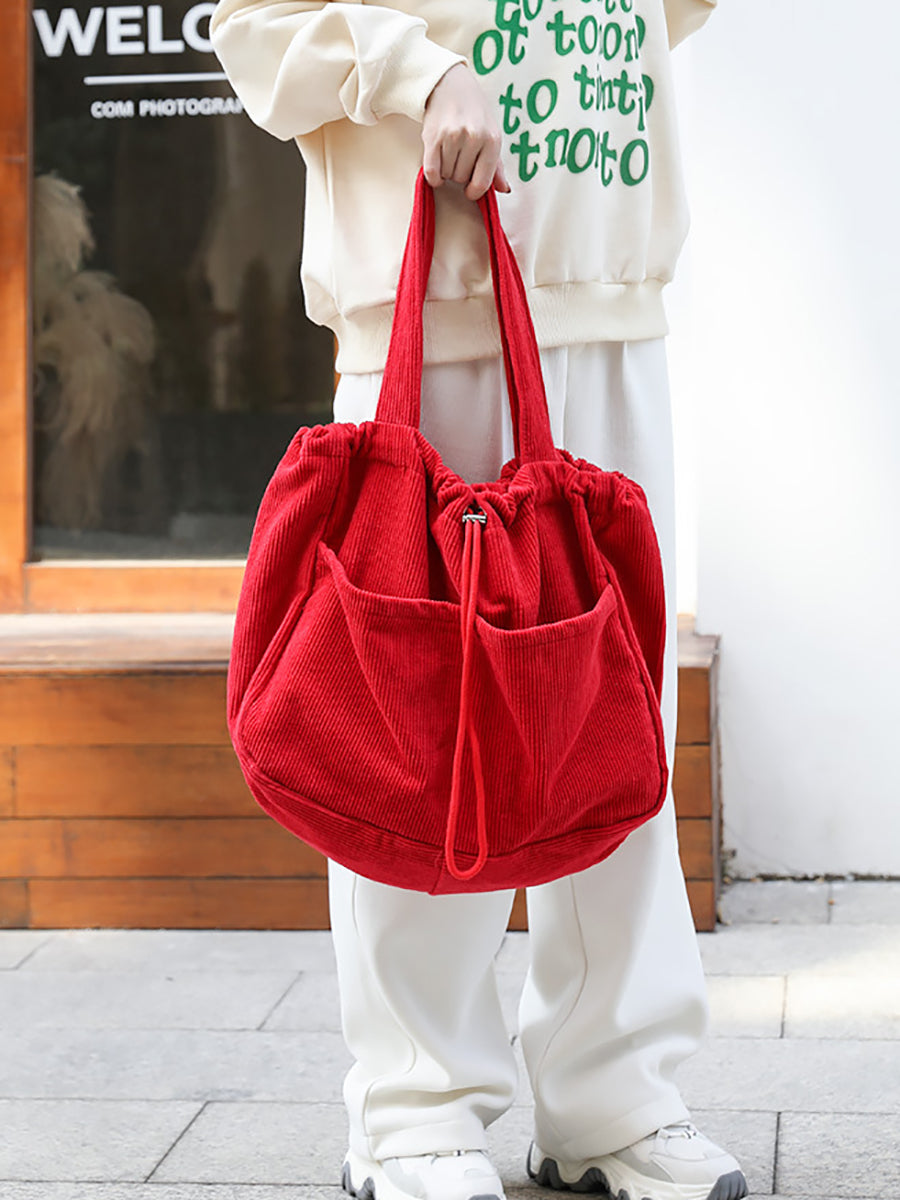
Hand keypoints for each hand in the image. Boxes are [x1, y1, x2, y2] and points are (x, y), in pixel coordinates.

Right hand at [422, 64, 510, 200]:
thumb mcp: (491, 134)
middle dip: (459, 173)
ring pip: (447, 175)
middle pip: (461, 179)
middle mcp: (473, 137)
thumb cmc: (474, 113)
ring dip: (446, 170)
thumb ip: (497, 166)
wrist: (450, 84)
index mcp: (492, 140)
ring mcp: (452, 136)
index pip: (482, 183)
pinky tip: (436, 169)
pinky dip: (433, 176)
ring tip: (449, 153)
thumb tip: (504, 189)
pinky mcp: (433, 136)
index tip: (470, 189)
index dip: (474, 191)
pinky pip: (432, 172)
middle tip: (458, 157)